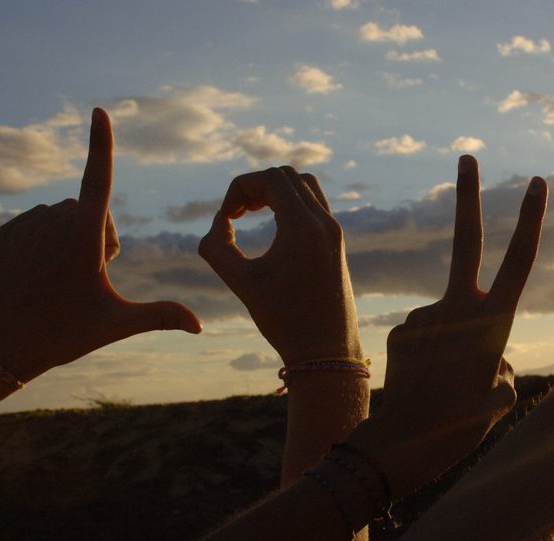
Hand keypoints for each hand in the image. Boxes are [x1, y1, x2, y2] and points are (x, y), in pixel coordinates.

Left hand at [0, 108, 201, 381]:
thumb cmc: (62, 334)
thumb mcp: (117, 324)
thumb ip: (161, 316)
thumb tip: (199, 326)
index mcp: (82, 238)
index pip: (98, 180)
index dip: (101, 144)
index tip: (99, 111)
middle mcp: (51, 222)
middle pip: (91, 210)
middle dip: (99, 234)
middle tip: (90, 278)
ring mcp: (25, 225)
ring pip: (64, 215)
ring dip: (73, 236)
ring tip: (64, 277)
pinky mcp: (5, 232)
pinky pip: (37, 222)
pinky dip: (46, 241)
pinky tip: (41, 273)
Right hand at [199, 168, 360, 364]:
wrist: (327, 351)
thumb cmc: (284, 320)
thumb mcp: (240, 283)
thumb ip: (216, 247)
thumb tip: (220, 221)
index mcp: (303, 227)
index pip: (269, 179)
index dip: (239, 189)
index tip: (226, 218)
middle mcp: (324, 223)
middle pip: (287, 176)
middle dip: (256, 186)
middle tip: (237, 213)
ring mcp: (335, 231)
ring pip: (305, 185)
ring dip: (275, 190)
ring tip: (253, 213)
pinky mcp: (338, 242)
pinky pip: (315, 204)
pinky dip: (292, 203)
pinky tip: (274, 226)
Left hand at [349, 156, 546, 497]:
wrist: (403, 444)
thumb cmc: (460, 426)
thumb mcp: (500, 400)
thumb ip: (503, 370)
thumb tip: (491, 359)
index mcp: (493, 322)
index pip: (519, 260)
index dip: (530, 220)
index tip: (537, 183)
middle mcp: (460, 309)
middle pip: (467, 241)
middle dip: (466, 197)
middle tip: (465, 158)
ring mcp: (427, 316)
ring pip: (447, 316)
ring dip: (449, 340)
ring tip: (441, 384)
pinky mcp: (402, 328)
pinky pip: (423, 333)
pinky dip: (427, 352)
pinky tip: (421, 380)